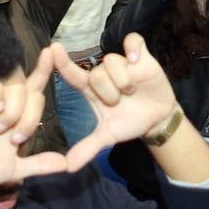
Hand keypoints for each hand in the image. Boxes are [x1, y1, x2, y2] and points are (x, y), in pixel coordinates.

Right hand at [0, 47, 66, 185]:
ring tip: (0, 130)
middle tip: (16, 139)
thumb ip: (39, 165)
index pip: (36, 90)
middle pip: (32, 92)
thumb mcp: (15, 169)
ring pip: (15, 88)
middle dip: (31, 117)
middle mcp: (7, 105)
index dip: (44, 71)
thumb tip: (66, 165)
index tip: (52, 54)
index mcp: (19, 118)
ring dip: (14, 111)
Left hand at [51, 35, 179, 170]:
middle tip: (120, 100)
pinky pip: (133, 41)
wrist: (156, 119)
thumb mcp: (108, 136)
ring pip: (113, 62)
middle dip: (110, 92)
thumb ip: (88, 148)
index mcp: (90, 89)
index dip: (62, 62)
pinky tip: (137, 60)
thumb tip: (68, 167)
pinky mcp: (140, 56)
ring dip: (124, 80)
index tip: (52, 49)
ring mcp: (121, 63)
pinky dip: (134, 50)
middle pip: (96, 73)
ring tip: (132, 90)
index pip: (73, 73)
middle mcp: (102, 72)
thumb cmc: (128, 122)